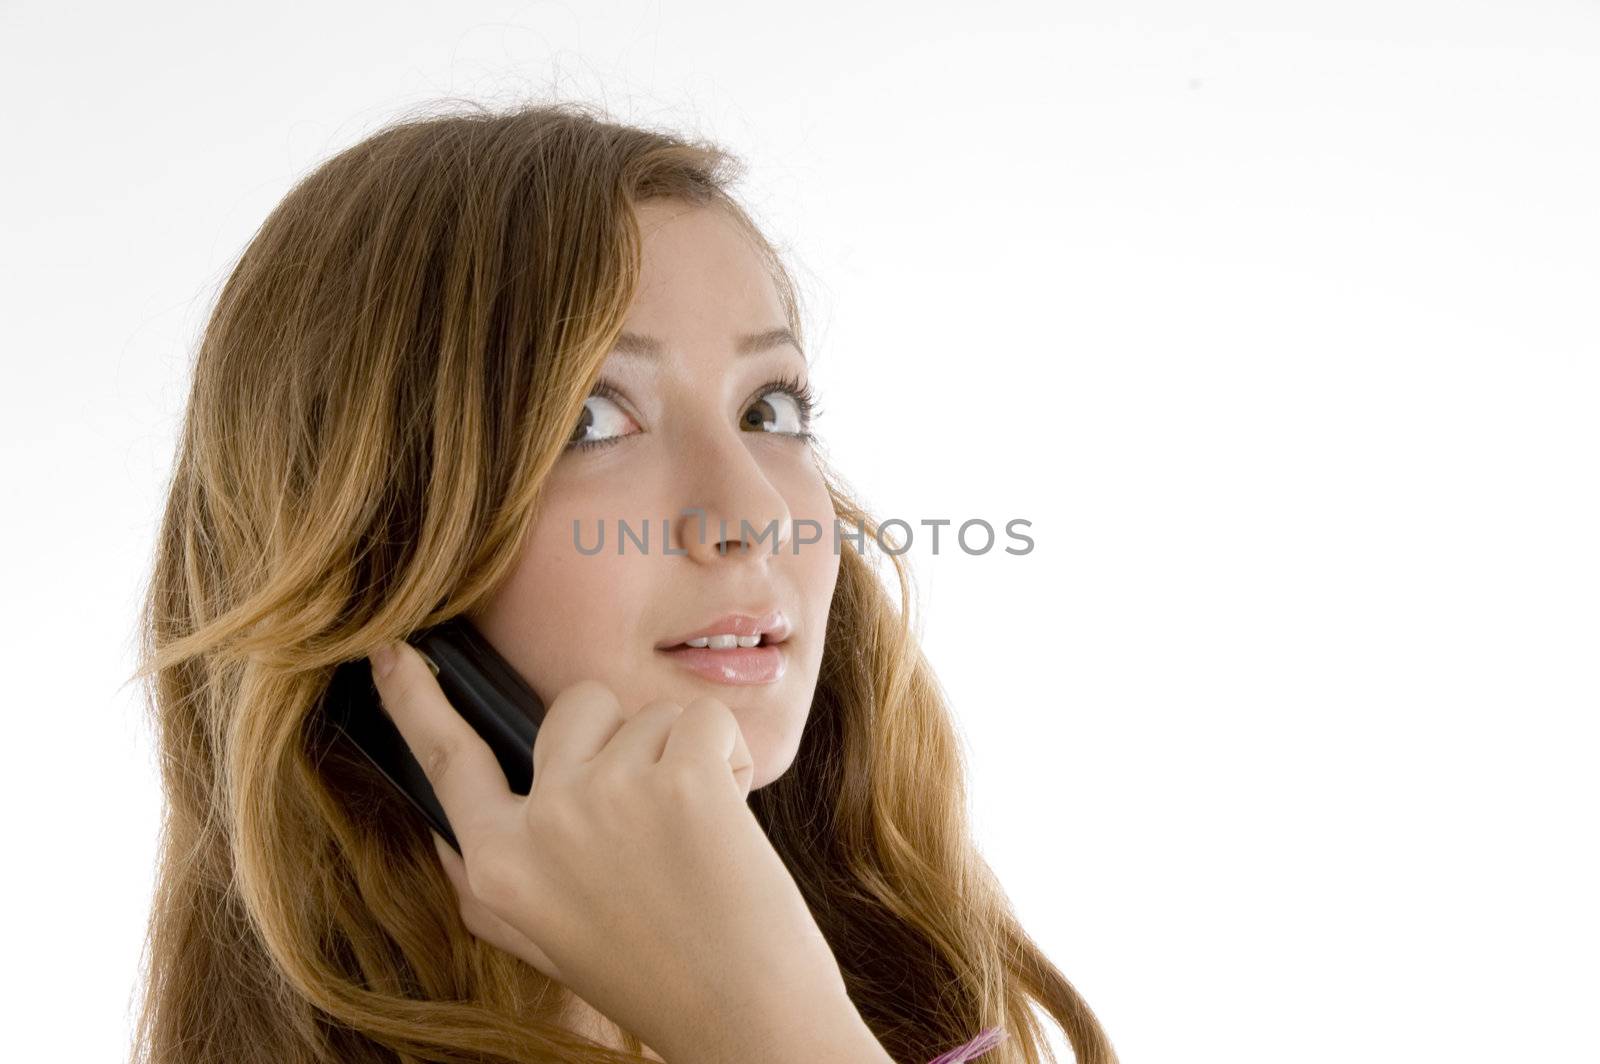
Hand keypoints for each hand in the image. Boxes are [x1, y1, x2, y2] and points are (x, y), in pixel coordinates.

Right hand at [367, 640, 874, 1063]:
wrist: (749, 1021)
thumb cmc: (662, 977)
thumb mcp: (548, 939)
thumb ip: (495, 883)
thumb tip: (444, 835)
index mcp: (498, 868)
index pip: (446, 761)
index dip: (416, 701)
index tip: (392, 650)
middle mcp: (540, 825)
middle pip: (573, 710)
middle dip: (625, 737)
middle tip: (660, 815)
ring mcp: (605, 795)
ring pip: (646, 714)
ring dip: (684, 757)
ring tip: (701, 838)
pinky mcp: (679, 778)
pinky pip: (703, 719)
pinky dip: (731, 755)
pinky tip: (732, 821)